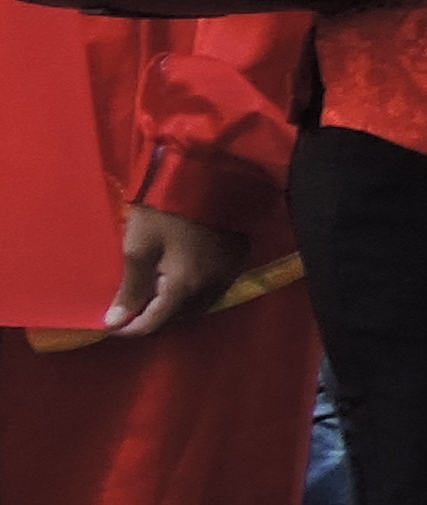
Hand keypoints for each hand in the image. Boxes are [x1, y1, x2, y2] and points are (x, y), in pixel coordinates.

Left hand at [104, 204, 245, 338]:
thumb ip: (130, 288)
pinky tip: (181, 278)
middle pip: (178, 316)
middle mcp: (210, 287)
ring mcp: (228, 274)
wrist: (208, 176)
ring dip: (175, 304)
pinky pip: (213, 287)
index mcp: (184, 287)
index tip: (111, 325)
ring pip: (198, 304)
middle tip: (130, 307)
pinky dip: (194, 290)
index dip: (130, 328)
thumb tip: (116, 322)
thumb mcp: (138, 246)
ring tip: (154, 294)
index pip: (154, 322)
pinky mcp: (238, 259)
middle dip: (153, 316)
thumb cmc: (164, 211)